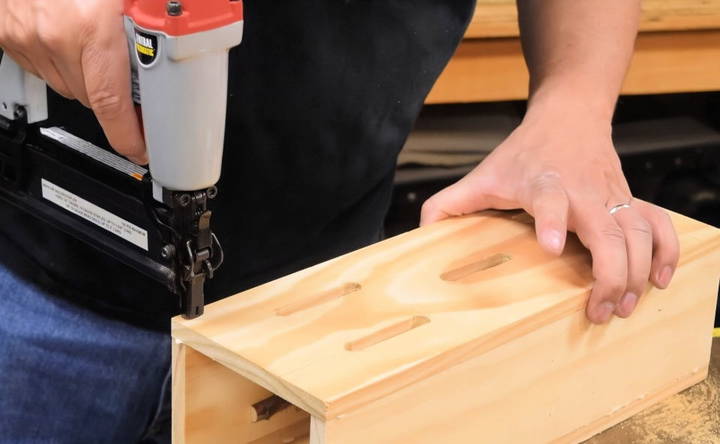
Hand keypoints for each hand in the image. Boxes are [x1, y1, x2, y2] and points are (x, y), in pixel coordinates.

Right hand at [0, 0, 146, 163]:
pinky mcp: (9, 36)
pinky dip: (64, 62)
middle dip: (118, 97)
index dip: (128, 133)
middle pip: (94, 97)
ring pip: (70, 85)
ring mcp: (27, 37)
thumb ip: (155, 10)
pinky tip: (74, 40)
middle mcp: (55, 35)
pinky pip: (45, 68)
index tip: (142, 148)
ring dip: (90, 78)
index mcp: (91, 25)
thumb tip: (191, 20)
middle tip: (136, 80)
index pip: (112, 100)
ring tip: (102, 50)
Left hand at [420, 106, 678, 323]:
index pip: (549, 199)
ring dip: (638, 273)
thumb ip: (450, 203)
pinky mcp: (631, 199)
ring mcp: (612, 195)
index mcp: (544, 183)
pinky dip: (667, 253)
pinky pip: (660, 226)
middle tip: (598, 311)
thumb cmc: (524, 151)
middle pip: (609, 230)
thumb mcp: (483, 174)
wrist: (569, 115)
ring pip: (640, 234)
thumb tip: (419, 232)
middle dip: (610, 274)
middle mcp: (583, 191)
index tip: (552, 248)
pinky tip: (661, 280)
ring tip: (623, 307)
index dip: (552, 221)